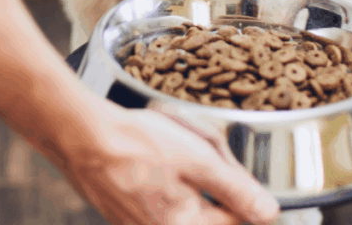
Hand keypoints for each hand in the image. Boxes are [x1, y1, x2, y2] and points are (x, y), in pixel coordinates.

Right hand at [59, 97, 280, 224]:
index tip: (233, 168)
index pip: (237, 220)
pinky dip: (163, 178)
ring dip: (188, 178)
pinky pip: (159, 200)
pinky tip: (153, 157)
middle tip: (201, 152)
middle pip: (209, 212)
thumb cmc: (136, 145)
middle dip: (212, 182)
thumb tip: (269, 213)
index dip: (242, 190)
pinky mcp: (126, 214)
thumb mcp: (199, 161)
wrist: (82, 136)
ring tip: (171, 151)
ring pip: (185, 204)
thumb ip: (237, 190)